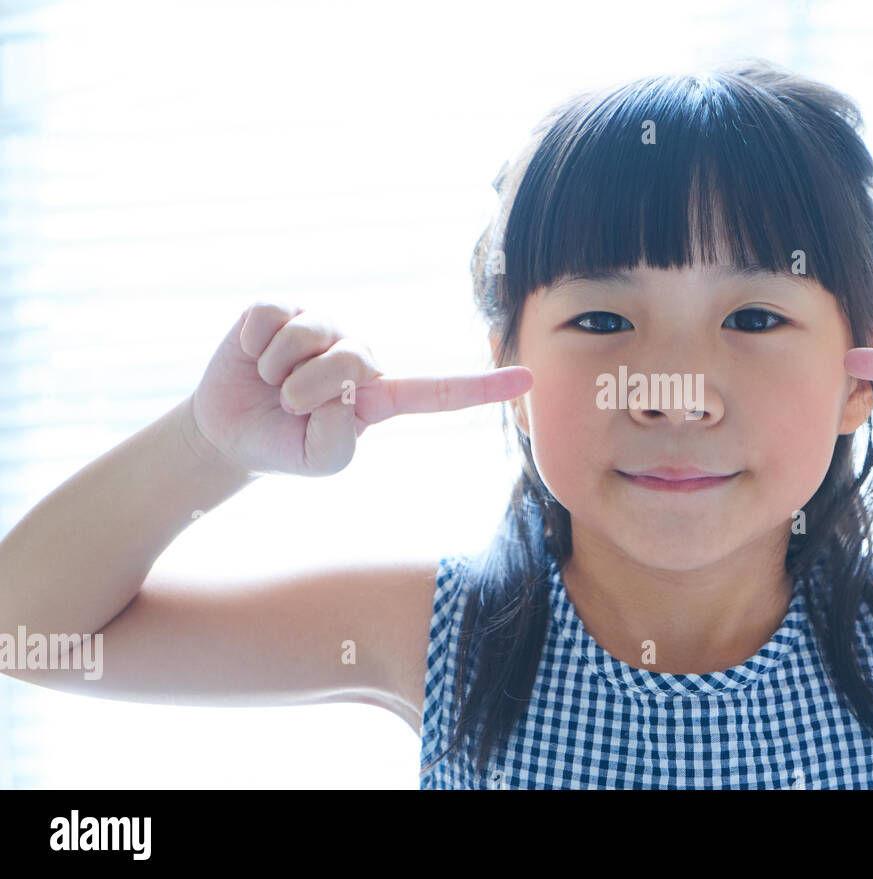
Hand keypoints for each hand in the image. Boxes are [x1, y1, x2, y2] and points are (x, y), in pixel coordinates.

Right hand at [187, 302, 532, 475]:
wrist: (230, 435)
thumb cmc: (285, 447)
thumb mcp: (320, 461)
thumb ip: (338, 439)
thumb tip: (342, 392)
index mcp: (380, 396)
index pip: (437, 392)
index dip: (481, 388)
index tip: (528, 380)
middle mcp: (360, 357)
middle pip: (354, 360)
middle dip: (312, 388)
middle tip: (290, 404)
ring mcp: (325, 328)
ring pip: (312, 335)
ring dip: (279, 368)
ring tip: (272, 381)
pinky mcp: (284, 308)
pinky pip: (273, 317)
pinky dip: (255, 345)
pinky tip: (253, 356)